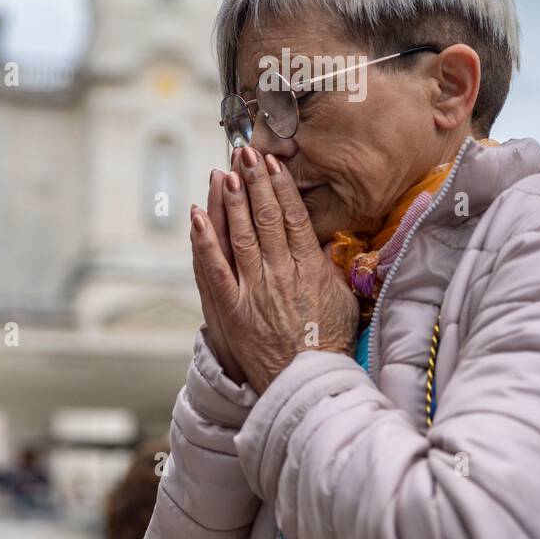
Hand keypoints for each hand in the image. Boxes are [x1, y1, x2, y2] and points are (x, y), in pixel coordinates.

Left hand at [190, 147, 359, 394]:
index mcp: (310, 269)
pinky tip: (197, 215)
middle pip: (265, 218)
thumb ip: (329, 268)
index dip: (281, 187)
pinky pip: (213, 269)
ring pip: (239, 235)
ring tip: (225, 173)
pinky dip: (203, 241)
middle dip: (254, 182)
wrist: (308, 384)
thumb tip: (322, 239)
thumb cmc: (327, 344)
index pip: (294, 217)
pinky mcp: (231, 310)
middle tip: (245, 154)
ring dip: (230, 201)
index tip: (273, 164)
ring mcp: (254, 291)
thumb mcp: (342, 300)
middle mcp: (281, 274)